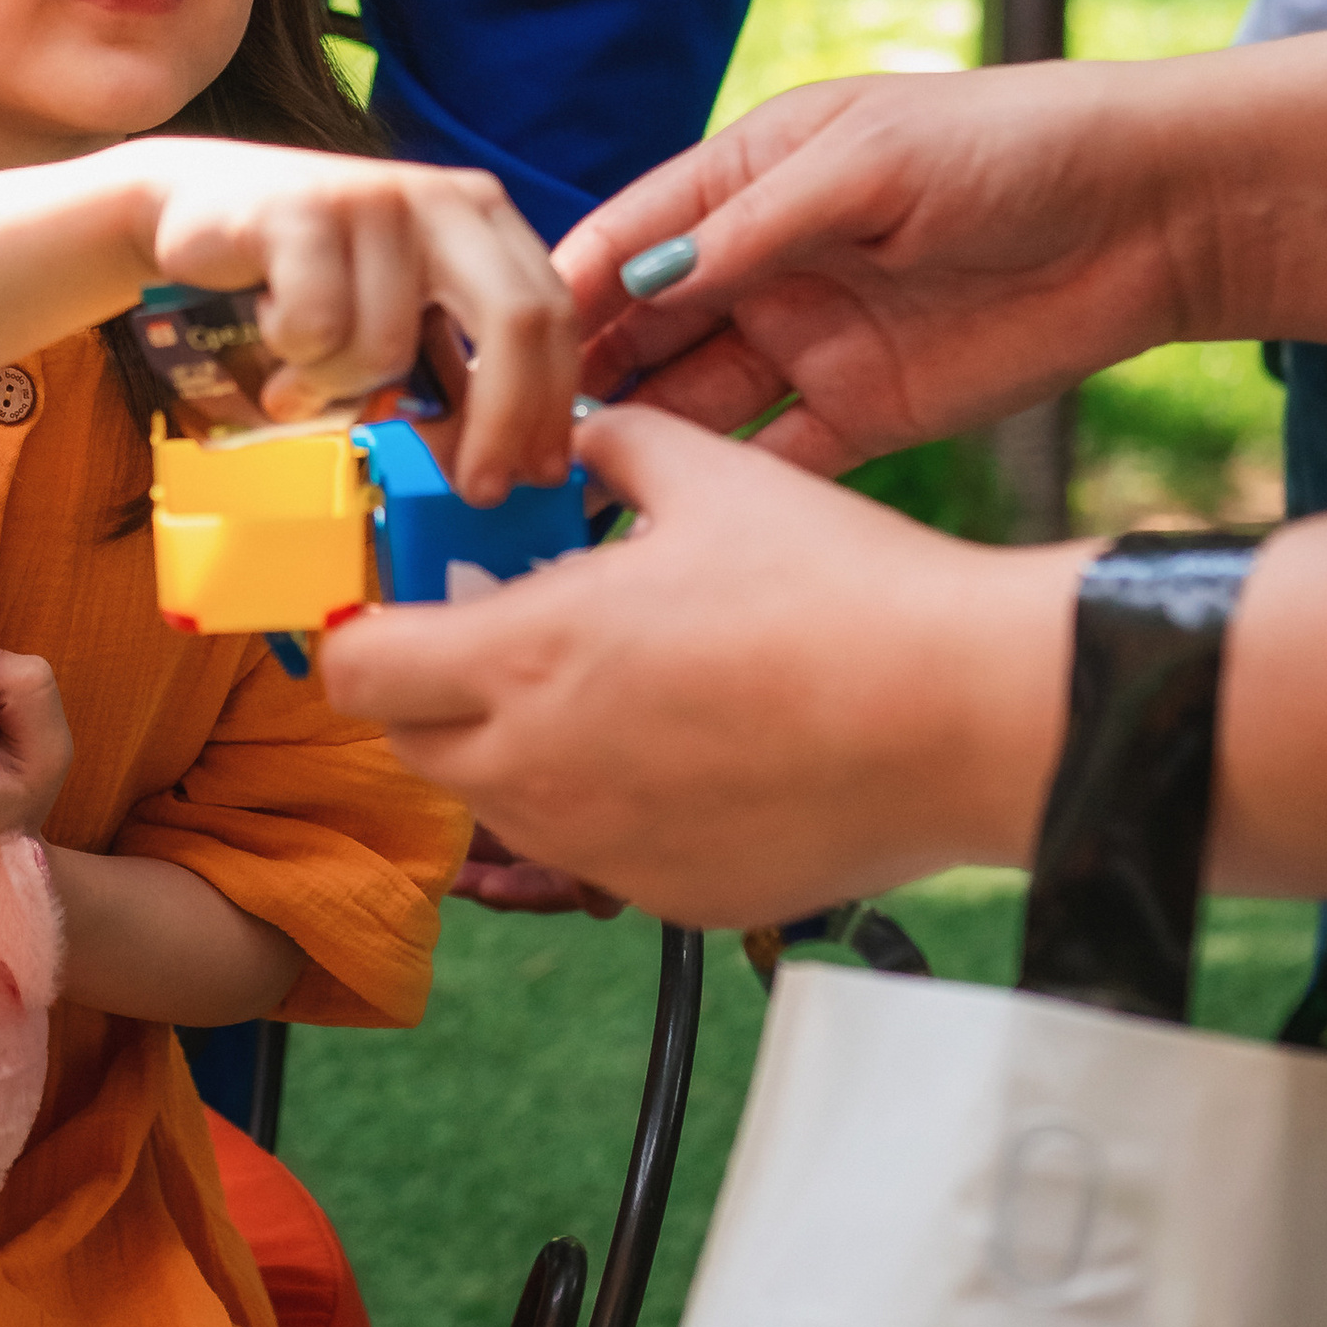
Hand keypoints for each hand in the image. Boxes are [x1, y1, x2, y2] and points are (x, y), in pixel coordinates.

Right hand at [139, 142, 575, 502]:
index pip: (552, 312)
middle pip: (514, 318)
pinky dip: (289, 358)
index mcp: (478, 216)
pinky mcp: (296, 211)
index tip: (542, 473)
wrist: (189, 212)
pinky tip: (267, 332)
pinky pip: (315, 330)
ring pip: (389, 347)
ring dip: (337, 388)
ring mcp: (370, 198)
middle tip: (475, 488)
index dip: (556, 401)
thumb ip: (449, 374)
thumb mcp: (395, 318)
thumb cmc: (300, 278)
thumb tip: (497, 467)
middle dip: (501, 421)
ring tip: (300, 373)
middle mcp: (438, 199)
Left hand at [321, 406, 1085, 927]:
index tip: (404, 598)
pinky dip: (610, 802)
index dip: (364, 630)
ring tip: (619, 682)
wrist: (969, 716)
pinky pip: (595, 849)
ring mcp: (600, 847)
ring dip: (520, 744)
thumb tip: (579, 430)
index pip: (357, 667)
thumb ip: (613, 445)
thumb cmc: (845, 592)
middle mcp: (539, 768)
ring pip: (501, 802)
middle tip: (509, 627)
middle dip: (434, 684)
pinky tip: (692, 747)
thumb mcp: (712, 478)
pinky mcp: (665, 896)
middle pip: (412, 740)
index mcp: (524, 657)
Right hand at [555, 59, 1212, 471]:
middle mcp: (758, 266)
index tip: (492, 345)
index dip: (561, 291)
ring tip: (560, 491)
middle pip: (639, 330)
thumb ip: (748, 226)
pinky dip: (717, 492)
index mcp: (744, 181)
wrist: (1147, 213)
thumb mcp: (865, 165)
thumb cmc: (1005, 147)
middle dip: (576, 379)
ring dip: (630, 443)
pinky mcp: (860, 413)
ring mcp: (806, 343)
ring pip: (688, 404)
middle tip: (510, 438)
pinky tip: (659, 526)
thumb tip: (633, 281)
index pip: (624, 239)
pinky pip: (770, 461)